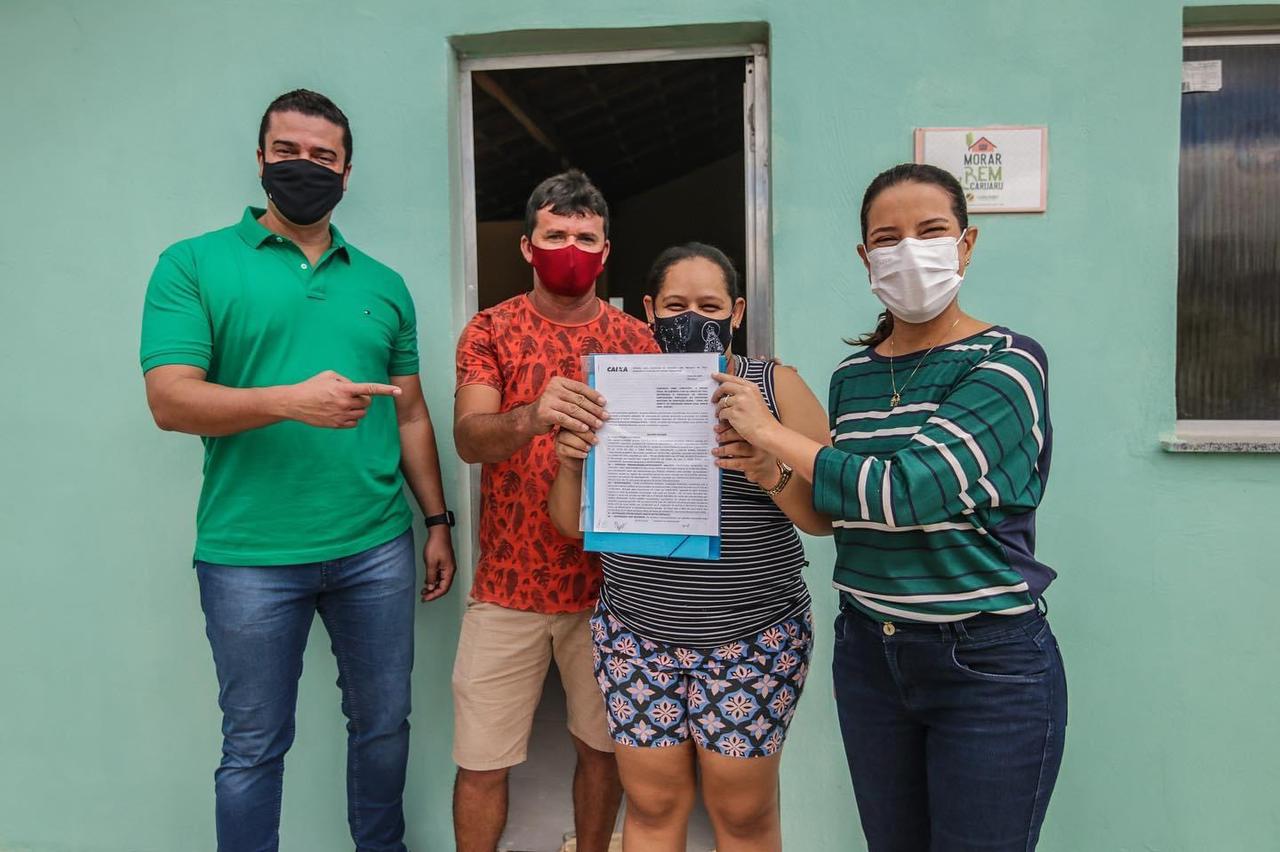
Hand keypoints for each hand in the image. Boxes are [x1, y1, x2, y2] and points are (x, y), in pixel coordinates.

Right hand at [285, 370, 400, 428]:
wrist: (294, 403)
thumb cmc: (311, 386)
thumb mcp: (328, 375)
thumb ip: (346, 379)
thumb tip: (357, 388)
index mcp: (343, 388)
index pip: (369, 389)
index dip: (386, 390)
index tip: (399, 391)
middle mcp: (344, 402)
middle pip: (367, 403)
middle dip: (362, 399)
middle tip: (348, 395)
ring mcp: (341, 415)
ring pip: (362, 414)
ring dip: (357, 409)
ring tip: (342, 404)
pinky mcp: (336, 425)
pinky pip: (354, 423)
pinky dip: (352, 418)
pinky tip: (340, 412)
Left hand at [420, 526, 455, 602]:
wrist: (439, 532)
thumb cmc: (436, 545)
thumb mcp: (431, 563)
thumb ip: (431, 577)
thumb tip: (430, 587)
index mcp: (449, 571)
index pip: (443, 588)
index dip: (434, 595)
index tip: (426, 598)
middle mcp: (450, 570)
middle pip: (443, 586)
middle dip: (433, 593)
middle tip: (424, 597)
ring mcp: (447, 567)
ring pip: (441, 581)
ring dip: (433, 587)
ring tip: (424, 591)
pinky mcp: (444, 563)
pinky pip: (440, 575)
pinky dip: (433, 580)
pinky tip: (427, 581)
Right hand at [527, 377, 607, 434]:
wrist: (530, 419)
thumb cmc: (552, 408)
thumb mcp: (563, 398)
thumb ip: (576, 397)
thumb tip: (600, 402)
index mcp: (559, 382)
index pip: (580, 387)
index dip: (594, 395)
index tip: (604, 403)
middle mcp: (553, 388)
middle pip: (578, 399)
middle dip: (594, 409)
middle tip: (605, 417)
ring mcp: (547, 400)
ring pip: (573, 410)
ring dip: (588, 418)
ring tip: (598, 425)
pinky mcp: (544, 413)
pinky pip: (564, 419)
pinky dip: (576, 424)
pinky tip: (585, 429)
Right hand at [555, 424, 597, 472]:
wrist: (580, 462)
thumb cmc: (588, 446)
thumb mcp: (593, 437)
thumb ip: (594, 430)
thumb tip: (600, 426)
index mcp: (573, 421)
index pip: (579, 418)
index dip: (588, 421)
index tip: (598, 426)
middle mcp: (564, 427)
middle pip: (572, 428)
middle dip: (586, 434)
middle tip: (595, 441)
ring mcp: (560, 438)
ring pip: (567, 438)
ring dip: (581, 443)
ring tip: (589, 448)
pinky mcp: (559, 449)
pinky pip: (566, 449)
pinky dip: (577, 452)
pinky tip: (585, 454)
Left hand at [712, 372, 775, 444]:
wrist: (767, 432)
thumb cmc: (762, 419)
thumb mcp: (756, 400)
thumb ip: (744, 393)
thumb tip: (728, 392)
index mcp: (751, 387)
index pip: (732, 378)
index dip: (721, 376)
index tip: (714, 375)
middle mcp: (745, 392)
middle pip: (724, 387)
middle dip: (716, 393)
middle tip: (713, 399)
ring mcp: (739, 402)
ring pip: (721, 402)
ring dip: (719, 409)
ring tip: (720, 414)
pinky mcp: (734, 413)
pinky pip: (722, 413)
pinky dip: (722, 417)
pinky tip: (725, 421)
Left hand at [713, 423, 780, 486]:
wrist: (770, 472)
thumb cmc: (758, 456)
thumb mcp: (752, 445)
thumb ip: (740, 438)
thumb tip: (721, 432)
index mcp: (758, 434)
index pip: (742, 427)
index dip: (728, 427)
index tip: (717, 428)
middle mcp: (759, 443)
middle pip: (740, 436)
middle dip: (725, 437)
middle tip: (716, 439)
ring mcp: (758, 455)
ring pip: (738, 449)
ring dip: (723, 450)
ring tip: (715, 451)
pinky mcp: (755, 467)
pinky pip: (738, 464)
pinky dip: (726, 463)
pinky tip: (719, 462)